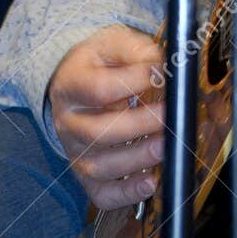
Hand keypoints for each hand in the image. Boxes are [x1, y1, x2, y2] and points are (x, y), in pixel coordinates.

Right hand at [48, 25, 164, 209]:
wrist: (74, 81)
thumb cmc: (98, 63)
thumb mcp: (111, 42)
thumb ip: (135, 49)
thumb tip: (159, 64)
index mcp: (71, 86)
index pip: (98, 90)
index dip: (131, 83)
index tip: (160, 74)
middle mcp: (68, 122)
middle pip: (98, 133)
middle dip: (138, 127)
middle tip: (168, 116)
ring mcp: (75, 151)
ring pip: (100, 166)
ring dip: (137, 160)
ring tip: (164, 147)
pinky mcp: (86, 173)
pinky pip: (101, 194)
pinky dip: (126, 195)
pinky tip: (149, 182)